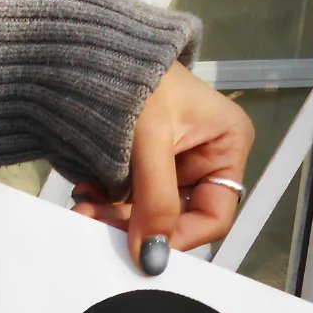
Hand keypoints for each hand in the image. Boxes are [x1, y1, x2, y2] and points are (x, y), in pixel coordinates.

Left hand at [70, 62, 254, 273]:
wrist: (89, 54)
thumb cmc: (136, 80)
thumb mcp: (151, 143)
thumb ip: (156, 203)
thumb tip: (154, 258)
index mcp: (227, 145)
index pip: (213, 216)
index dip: (179, 238)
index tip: (143, 249)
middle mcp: (204, 160)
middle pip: (175, 220)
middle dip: (135, 227)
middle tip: (97, 222)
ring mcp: (172, 167)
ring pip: (146, 218)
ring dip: (112, 218)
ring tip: (85, 205)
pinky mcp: (142, 170)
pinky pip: (126, 205)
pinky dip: (104, 205)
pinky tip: (86, 193)